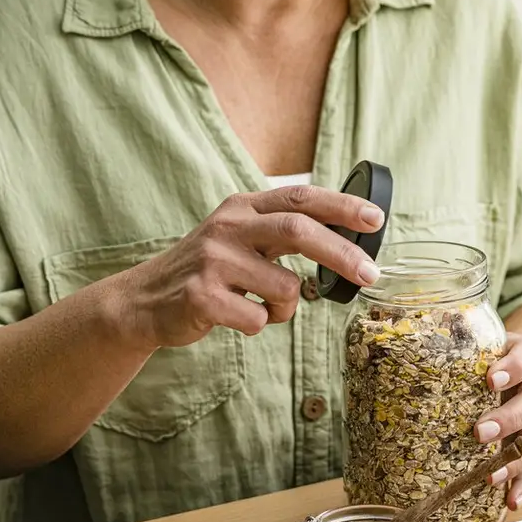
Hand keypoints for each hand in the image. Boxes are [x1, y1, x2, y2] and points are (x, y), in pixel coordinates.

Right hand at [120, 185, 384, 348]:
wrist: (145, 301)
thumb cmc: (209, 270)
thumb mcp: (240, 236)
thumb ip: (282, 230)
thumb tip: (348, 235)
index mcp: (242, 207)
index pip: (301, 197)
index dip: (342, 206)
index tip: (376, 219)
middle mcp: (228, 227)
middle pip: (299, 231)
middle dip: (342, 254)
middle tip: (371, 274)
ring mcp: (213, 261)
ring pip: (286, 288)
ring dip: (286, 308)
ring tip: (261, 306)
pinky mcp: (201, 297)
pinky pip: (259, 319)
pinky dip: (259, 324)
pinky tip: (235, 317)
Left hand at [474, 334, 521, 510]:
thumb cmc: (501, 357)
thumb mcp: (489, 342)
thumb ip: (463, 341)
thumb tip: (415, 333)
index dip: (512, 368)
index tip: (491, 378)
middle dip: (508, 419)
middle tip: (480, 432)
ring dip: (515, 460)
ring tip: (491, 476)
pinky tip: (511, 501)